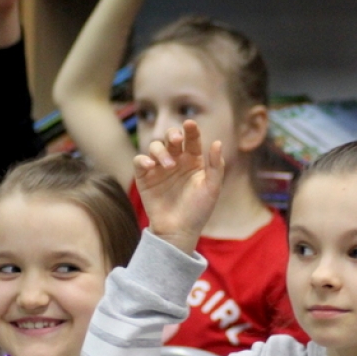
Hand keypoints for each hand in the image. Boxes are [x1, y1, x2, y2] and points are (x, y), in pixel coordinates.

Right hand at [135, 120, 223, 254]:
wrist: (179, 232)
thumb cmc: (198, 211)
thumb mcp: (212, 189)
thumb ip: (216, 166)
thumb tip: (217, 142)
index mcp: (193, 161)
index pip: (191, 139)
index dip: (191, 130)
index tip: (190, 124)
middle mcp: (176, 161)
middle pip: (170, 138)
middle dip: (172, 134)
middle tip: (176, 140)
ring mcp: (159, 168)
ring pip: (155, 147)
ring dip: (161, 151)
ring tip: (169, 166)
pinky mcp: (145, 178)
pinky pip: (139, 161)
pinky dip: (143, 160)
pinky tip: (151, 165)